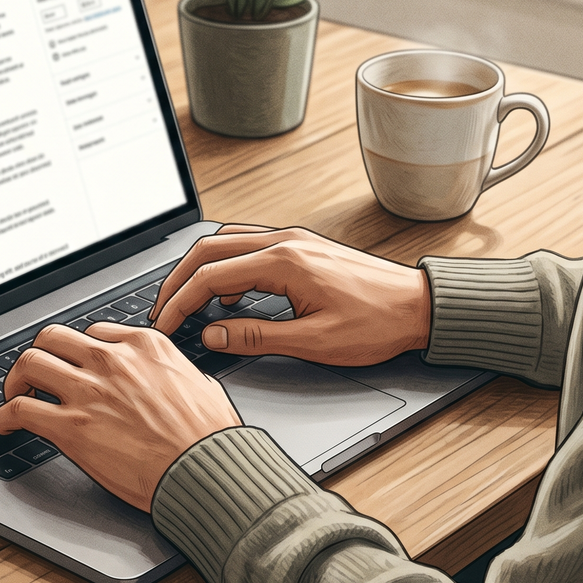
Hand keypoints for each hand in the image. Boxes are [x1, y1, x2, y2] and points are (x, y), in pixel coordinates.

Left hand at [0, 322, 241, 511]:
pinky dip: (5, 416)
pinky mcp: (71, 427)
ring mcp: (88, 391)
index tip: (75, 366)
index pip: (94, 334)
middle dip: (41, 355)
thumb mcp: (202, 385)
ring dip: (16, 380)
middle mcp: (111, 360)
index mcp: (144, 346)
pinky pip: (21, 410)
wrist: (205, 469)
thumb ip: (179, 375)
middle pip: (53, 338)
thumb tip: (183, 382)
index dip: (79, 352)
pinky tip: (7, 425)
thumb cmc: (209, 437)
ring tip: (15, 396)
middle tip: (36, 376)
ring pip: (29, 363)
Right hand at [150, 225, 431, 366]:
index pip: (211, 277)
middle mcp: (285, 241)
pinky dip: (226, 266)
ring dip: (200, 269)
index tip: (164, 325)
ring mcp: (294, 240)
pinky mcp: (302, 247)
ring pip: (227, 242)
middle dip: (178, 280)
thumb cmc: (378, 323)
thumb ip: (257, 337)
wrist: (420, 306)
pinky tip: (230, 296)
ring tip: (187, 301)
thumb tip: (214, 334)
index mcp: (285, 262)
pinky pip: (249, 246)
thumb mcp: (315, 342)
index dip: (179, 302)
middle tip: (162, 311)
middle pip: (209, 249)